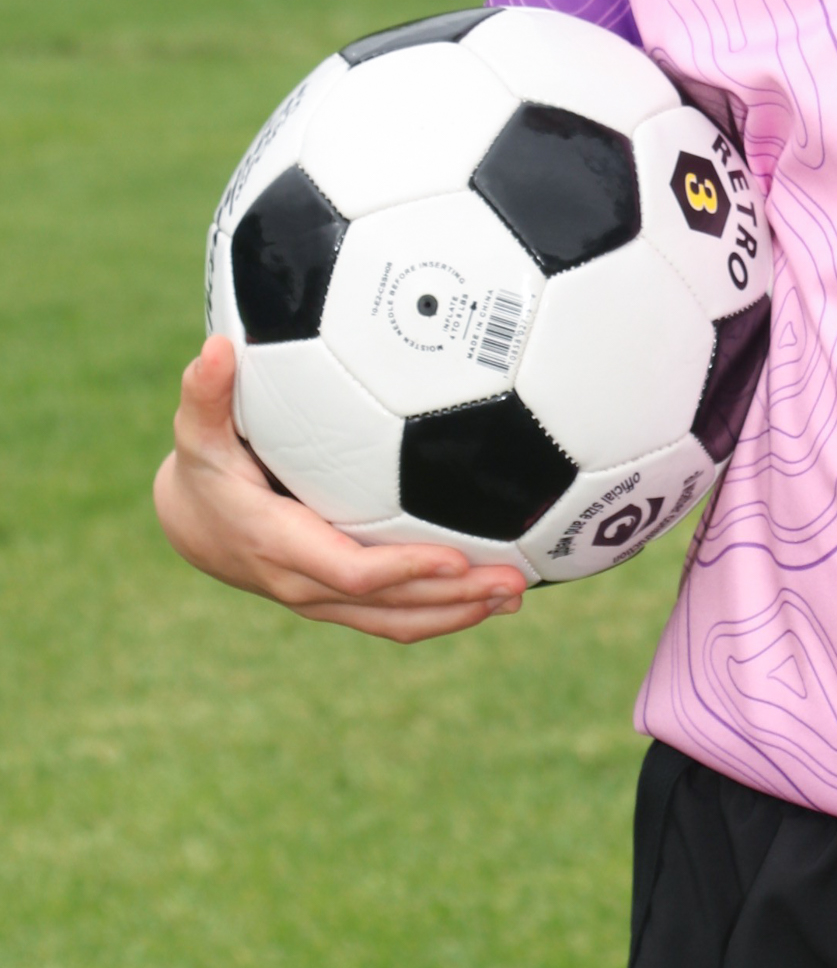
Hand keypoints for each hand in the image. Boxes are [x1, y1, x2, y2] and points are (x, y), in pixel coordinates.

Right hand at [154, 335, 526, 641]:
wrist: (190, 524)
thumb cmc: (204, 468)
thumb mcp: (197, 433)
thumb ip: (206, 394)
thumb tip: (217, 347)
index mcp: (276, 544)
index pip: (349, 571)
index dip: (404, 569)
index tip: (457, 559)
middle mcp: (301, 583)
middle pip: (386, 604)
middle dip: (451, 597)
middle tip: (515, 582)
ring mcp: (320, 598)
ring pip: (394, 620)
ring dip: (457, 612)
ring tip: (515, 593)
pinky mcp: (335, 601)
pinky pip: (390, 617)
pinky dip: (440, 612)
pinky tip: (487, 597)